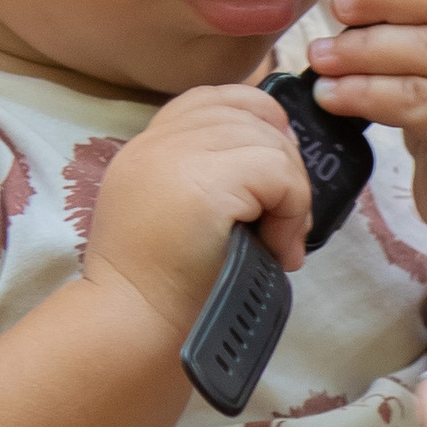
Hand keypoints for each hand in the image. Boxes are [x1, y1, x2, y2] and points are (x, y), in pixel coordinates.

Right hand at [82, 85, 311, 340]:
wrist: (134, 328)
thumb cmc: (163, 288)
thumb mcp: (176, 214)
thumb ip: (210, 174)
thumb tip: (282, 152)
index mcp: (150, 146)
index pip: (216, 98)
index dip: (259, 121)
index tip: (272, 173)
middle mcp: (159, 142)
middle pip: (252, 114)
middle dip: (285, 164)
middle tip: (285, 222)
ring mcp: (178, 157)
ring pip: (272, 144)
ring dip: (293, 195)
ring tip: (280, 242)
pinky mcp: (205, 184)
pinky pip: (278, 173)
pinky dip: (292, 211)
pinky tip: (279, 250)